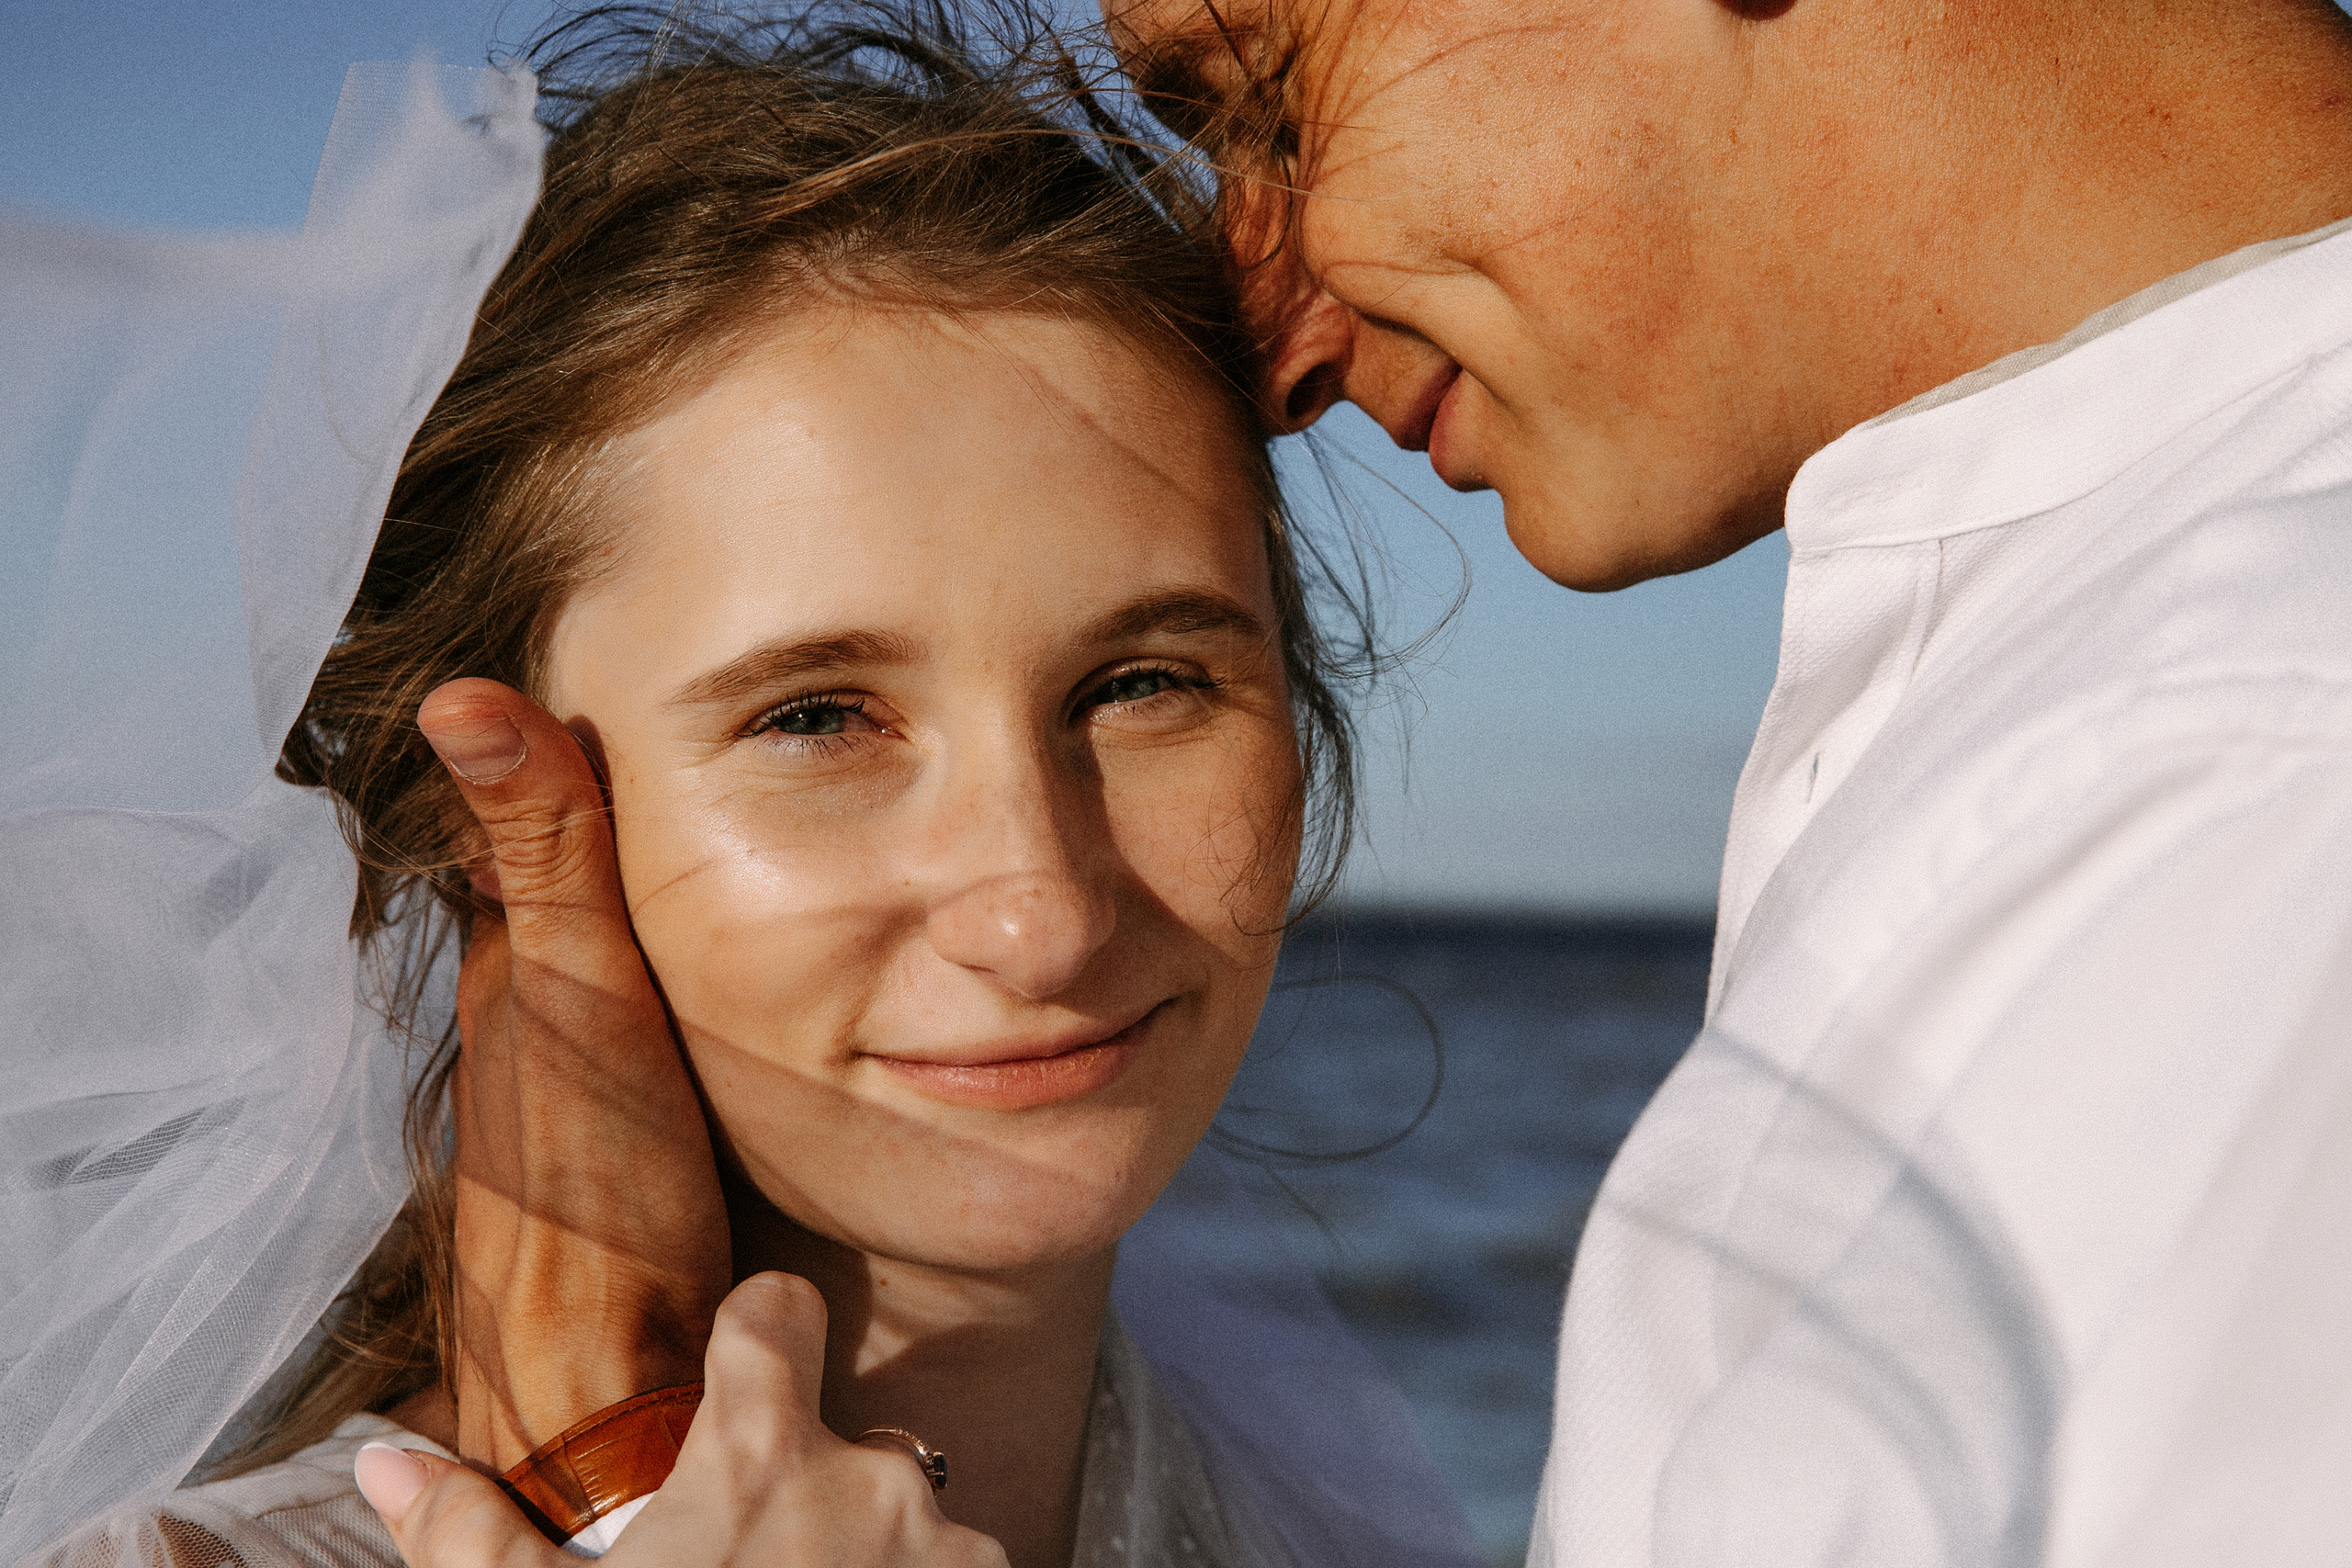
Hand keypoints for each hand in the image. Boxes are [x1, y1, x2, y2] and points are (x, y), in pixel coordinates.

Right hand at [356, 1276, 1009, 1567]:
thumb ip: (470, 1536)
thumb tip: (383, 1459)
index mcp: (761, 1455)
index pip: (779, 1310)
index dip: (758, 1328)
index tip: (741, 1364)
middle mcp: (872, 1479)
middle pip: (841, 1438)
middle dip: (803, 1496)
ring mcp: (945, 1547)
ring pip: (906, 1518)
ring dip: (868, 1560)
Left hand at [420, 678, 731, 1468]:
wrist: (605, 1384)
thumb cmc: (599, 1191)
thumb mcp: (582, 994)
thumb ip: (546, 855)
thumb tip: (456, 697)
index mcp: (508, 985)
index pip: (515, 849)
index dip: (558, 777)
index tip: (609, 710)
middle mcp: (514, 1044)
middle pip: (548, 922)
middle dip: (594, 857)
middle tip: (670, 786)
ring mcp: (552, 1115)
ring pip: (583, 998)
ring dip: (622, 944)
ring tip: (695, 887)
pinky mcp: (602, 1173)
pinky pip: (620, 1065)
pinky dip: (650, 1023)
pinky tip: (695, 1033)